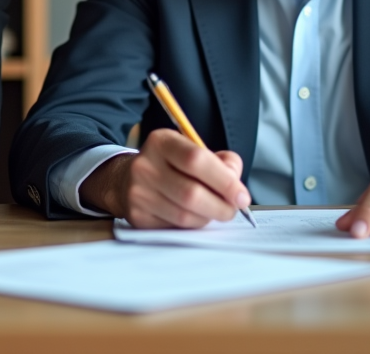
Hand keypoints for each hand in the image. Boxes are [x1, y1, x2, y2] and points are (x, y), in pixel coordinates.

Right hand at [79, 129, 251, 227]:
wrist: (127, 178)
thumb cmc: (171, 165)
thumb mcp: (192, 150)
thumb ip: (221, 162)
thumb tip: (236, 187)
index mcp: (161, 142)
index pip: (196, 160)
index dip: (224, 181)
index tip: (242, 196)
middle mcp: (145, 166)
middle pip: (192, 194)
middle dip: (221, 206)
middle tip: (233, 209)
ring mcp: (138, 192)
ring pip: (185, 215)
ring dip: (207, 217)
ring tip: (213, 211)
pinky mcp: (137, 216)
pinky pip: (174, 228)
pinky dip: (192, 225)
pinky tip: (194, 216)